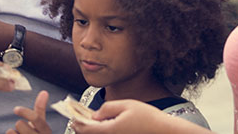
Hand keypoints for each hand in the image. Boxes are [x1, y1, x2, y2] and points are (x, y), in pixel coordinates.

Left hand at [7, 90, 51, 133]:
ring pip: (11, 132)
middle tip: (23, 129)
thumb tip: (44, 91)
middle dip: (19, 125)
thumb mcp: (40, 124)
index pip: (36, 118)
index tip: (16, 109)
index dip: (24, 111)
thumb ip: (40, 109)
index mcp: (46, 131)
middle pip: (20, 124)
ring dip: (13, 133)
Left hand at [73, 99, 207, 133]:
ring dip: (91, 131)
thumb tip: (95, 114)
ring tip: (87, 122)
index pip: (86, 129)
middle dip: (81, 128)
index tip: (72, 116)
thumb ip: (108, 108)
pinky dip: (101, 132)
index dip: (77, 122)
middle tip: (76, 119)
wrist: (165, 131)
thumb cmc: (148, 118)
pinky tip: (102, 126)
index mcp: (110, 130)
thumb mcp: (126, 105)